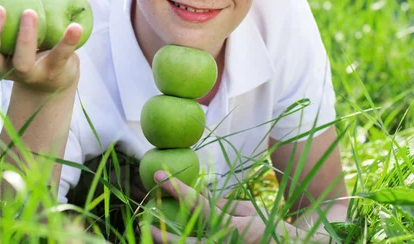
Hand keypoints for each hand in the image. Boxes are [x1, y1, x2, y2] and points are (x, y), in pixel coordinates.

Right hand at [0, 0, 80, 92]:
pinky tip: (75, 25)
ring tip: (29, 12)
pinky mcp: (54, 72)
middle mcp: (4, 69)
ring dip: (24, 37)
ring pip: (22, 61)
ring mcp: (29, 74)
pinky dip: (68, 41)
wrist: (53, 78)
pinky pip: (60, 56)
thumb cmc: (22, 48)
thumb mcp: (1, 35)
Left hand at [149, 171, 266, 243]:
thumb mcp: (246, 211)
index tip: (159, 176)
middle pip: (185, 240)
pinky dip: (186, 242)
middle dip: (161, 234)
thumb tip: (197, 194)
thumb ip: (220, 205)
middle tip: (143, 224)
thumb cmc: (269, 227)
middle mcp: (223, 243)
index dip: (177, 188)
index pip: (197, 205)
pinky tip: (170, 239)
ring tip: (151, 235)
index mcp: (231, 225)